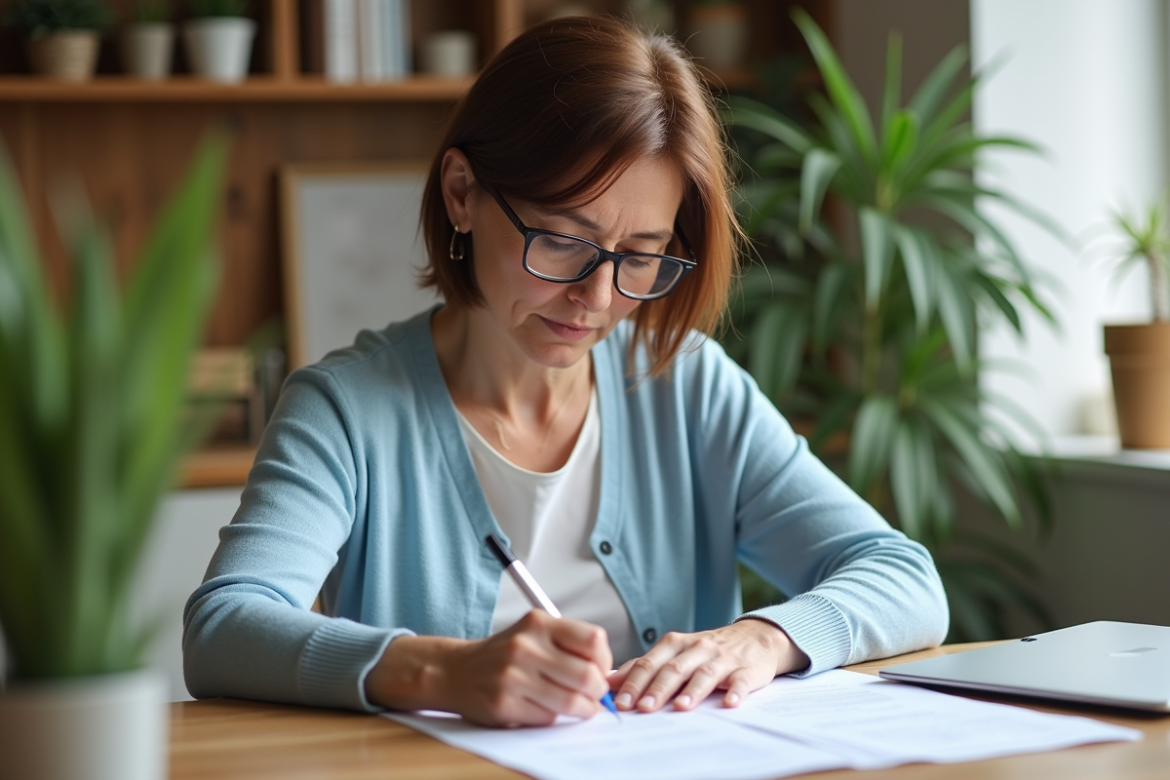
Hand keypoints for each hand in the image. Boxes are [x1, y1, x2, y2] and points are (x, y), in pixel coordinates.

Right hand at [365, 610, 612, 726]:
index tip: (601, 670)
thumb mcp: (534, 633)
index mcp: (538, 622)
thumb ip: (568, 645)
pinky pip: (548, 718)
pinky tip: (546, 709)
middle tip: (594, 695)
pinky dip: (555, 718)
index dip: (605, 661)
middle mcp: (526, 646)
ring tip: (579, 707)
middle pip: (588, 676)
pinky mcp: (504, 704)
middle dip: (598, 692)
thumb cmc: (503, 654)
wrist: (455, 670)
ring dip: (582, 710)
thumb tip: (608, 674)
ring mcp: (514, 676)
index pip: (594, 640)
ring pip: (571, 702)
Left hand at [607, 618, 808, 712]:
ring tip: (680, 707)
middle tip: (643, 708)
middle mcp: (697, 648)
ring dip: (692, 690)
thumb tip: (609, 680)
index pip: (650, 662)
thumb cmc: (707, 650)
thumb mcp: (675, 652)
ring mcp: (723, 658)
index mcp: (675, 644)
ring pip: (705, 673)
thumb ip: (644, 666)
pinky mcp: (747, 669)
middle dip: (657, 688)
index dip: (634, 682)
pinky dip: (736, 692)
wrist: (755, 637)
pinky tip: (730, 703)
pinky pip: (741, 681)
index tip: (620, 701)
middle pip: (674, 669)